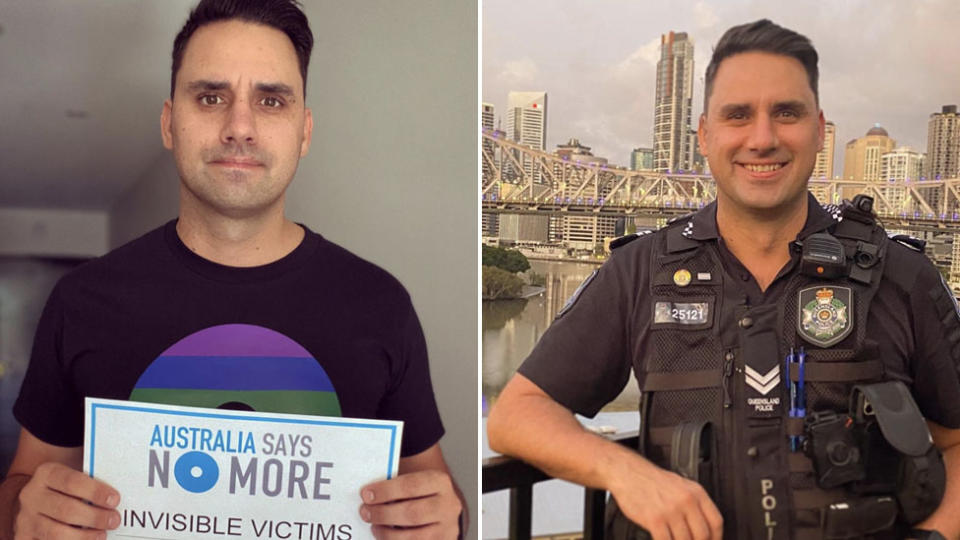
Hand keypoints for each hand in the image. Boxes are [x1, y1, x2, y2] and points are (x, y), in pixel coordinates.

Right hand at [15, 462, 120, 538]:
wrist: (33, 500)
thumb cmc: (62, 488)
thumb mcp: (72, 477)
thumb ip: (89, 484)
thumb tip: (114, 499)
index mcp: (46, 474)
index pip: (72, 482)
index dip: (95, 492)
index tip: (114, 500)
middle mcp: (32, 495)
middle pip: (66, 509)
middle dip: (94, 517)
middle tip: (113, 520)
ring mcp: (26, 518)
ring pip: (55, 532)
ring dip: (83, 537)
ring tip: (101, 535)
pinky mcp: (24, 537)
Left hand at [359, 470, 461, 538]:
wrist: (444, 510)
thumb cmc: (422, 495)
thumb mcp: (416, 483)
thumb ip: (397, 487)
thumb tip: (370, 495)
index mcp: (440, 482)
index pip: (411, 485)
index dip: (386, 491)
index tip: (366, 494)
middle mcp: (448, 505)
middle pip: (412, 513)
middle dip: (384, 514)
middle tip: (365, 512)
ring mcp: (448, 528)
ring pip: (413, 536)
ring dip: (388, 533)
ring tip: (375, 527)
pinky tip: (386, 537)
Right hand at [608, 458, 722, 539]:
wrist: (628, 472)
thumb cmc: (653, 480)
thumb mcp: (681, 485)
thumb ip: (695, 505)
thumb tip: (704, 528)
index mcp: (696, 492)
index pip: (716, 522)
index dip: (716, 538)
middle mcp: (686, 501)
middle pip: (702, 535)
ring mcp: (670, 510)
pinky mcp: (654, 519)